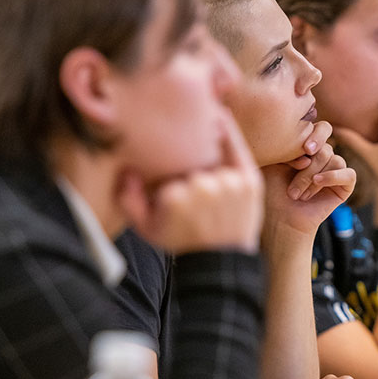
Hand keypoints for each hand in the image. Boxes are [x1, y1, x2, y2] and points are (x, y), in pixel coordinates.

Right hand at [120, 109, 263, 253]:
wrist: (220, 262)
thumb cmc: (182, 243)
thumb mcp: (146, 228)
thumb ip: (127, 200)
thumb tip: (127, 170)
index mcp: (173, 198)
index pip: (166, 169)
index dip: (165, 174)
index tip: (168, 181)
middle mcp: (201, 188)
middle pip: (188, 160)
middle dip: (186, 167)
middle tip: (188, 179)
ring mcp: (228, 184)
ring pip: (210, 155)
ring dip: (206, 159)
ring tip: (205, 171)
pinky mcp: (249, 181)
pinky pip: (236, 146)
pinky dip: (227, 131)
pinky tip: (218, 116)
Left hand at [262, 123, 355, 238]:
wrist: (280, 218)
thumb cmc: (272, 190)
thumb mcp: (274, 161)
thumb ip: (288, 144)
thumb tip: (307, 147)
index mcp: (309, 146)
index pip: (322, 128)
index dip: (315, 135)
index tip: (304, 150)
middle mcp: (324, 156)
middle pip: (325, 148)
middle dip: (307, 167)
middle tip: (293, 183)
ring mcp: (335, 170)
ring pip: (334, 160)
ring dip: (313, 177)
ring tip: (298, 194)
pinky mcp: (345, 185)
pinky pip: (349, 173)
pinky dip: (333, 177)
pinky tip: (318, 183)